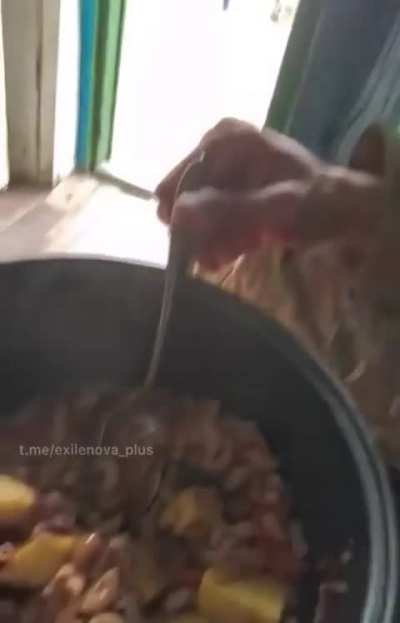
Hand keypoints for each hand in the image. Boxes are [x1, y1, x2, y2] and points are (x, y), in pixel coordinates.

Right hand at [156, 119, 384, 270]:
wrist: (347, 210)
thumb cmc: (315, 203)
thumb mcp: (274, 208)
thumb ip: (227, 211)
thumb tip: (177, 214)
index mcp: (228, 140)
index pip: (182, 180)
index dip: (181, 216)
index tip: (187, 245)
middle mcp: (221, 149)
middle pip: (190, 195)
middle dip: (197, 231)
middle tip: (207, 259)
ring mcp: (227, 169)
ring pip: (200, 208)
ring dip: (207, 238)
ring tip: (218, 261)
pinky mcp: (235, 190)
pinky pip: (214, 214)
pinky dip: (219, 236)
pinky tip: (227, 253)